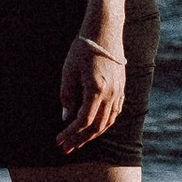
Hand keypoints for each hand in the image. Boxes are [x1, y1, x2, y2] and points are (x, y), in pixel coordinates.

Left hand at [57, 29, 126, 154]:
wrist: (105, 31)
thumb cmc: (83, 49)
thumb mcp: (69, 71)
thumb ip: (67, 96)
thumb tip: (66, 118)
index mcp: (96, 89)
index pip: (83, 121)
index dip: (70, 133)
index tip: (58, 141)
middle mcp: (111, 94)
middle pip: (96, 127)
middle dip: (80, 140)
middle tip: (65, 149)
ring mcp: (119, 92)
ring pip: (107, 123)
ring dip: (91, 135)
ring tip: (77, 142)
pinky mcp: (122, 89)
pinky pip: (114, 114)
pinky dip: (103, 124)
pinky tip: (93, 128)